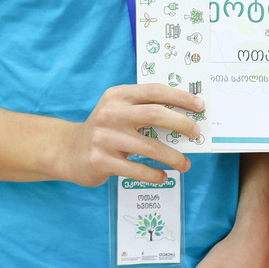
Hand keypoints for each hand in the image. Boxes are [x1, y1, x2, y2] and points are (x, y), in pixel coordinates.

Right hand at [51, 83, 203, 187]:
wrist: (68, 151)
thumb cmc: (104, 129)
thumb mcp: (118, 110)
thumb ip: (143, 109)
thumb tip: (185, 118)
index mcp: (118, 96)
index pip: (155, 91)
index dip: (180, 97)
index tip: (200, 106)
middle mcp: (111, 114)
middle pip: (156, 114)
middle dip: (182, 124)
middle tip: (196, 134)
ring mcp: (105, 138)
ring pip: (150, 147)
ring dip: (173, 157)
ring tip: (185, 164)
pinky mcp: (101, 161)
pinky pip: (137, 170)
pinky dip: (154, 175)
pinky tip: (163, 176)